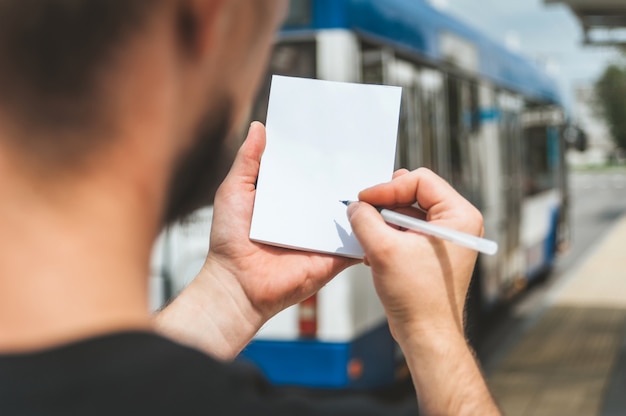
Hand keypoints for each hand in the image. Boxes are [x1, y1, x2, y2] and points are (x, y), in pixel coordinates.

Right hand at [347, 168, 482, 344]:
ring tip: (368, 237)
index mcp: (459, 216)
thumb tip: (355, 207)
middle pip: (414, 193)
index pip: (420, 180)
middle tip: (363, 212)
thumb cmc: (417, 297)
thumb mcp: (383, 249)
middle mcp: (457, 223)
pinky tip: (375, 253)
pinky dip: (388, 236)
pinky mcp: (433, 251)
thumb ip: (365, 219)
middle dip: (385, 203)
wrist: (426, 335)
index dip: (387, 187)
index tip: (363, 200)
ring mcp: (446, 238)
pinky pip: (407, 230)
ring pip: (407, 212)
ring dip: (384, 222)